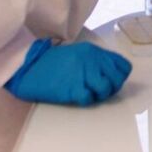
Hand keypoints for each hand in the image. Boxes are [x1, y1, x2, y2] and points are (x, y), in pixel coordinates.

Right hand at [3, 38, 132, 105]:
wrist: (29, 66)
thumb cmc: (52, 63)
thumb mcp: (78, 54)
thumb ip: (95, 61)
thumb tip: (111, 76)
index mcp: (94, 51)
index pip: (122, 66)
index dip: (119, 77)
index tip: (110, 82)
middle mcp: (91, 60)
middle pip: (117, 79)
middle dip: (112, 88)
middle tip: (100, 92)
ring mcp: (82, 72)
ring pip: (106, 89)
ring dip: (99, 96)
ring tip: (89, 95)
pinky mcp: (72, 86)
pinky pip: (89, 98)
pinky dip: (86, 100)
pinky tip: (78, 97)